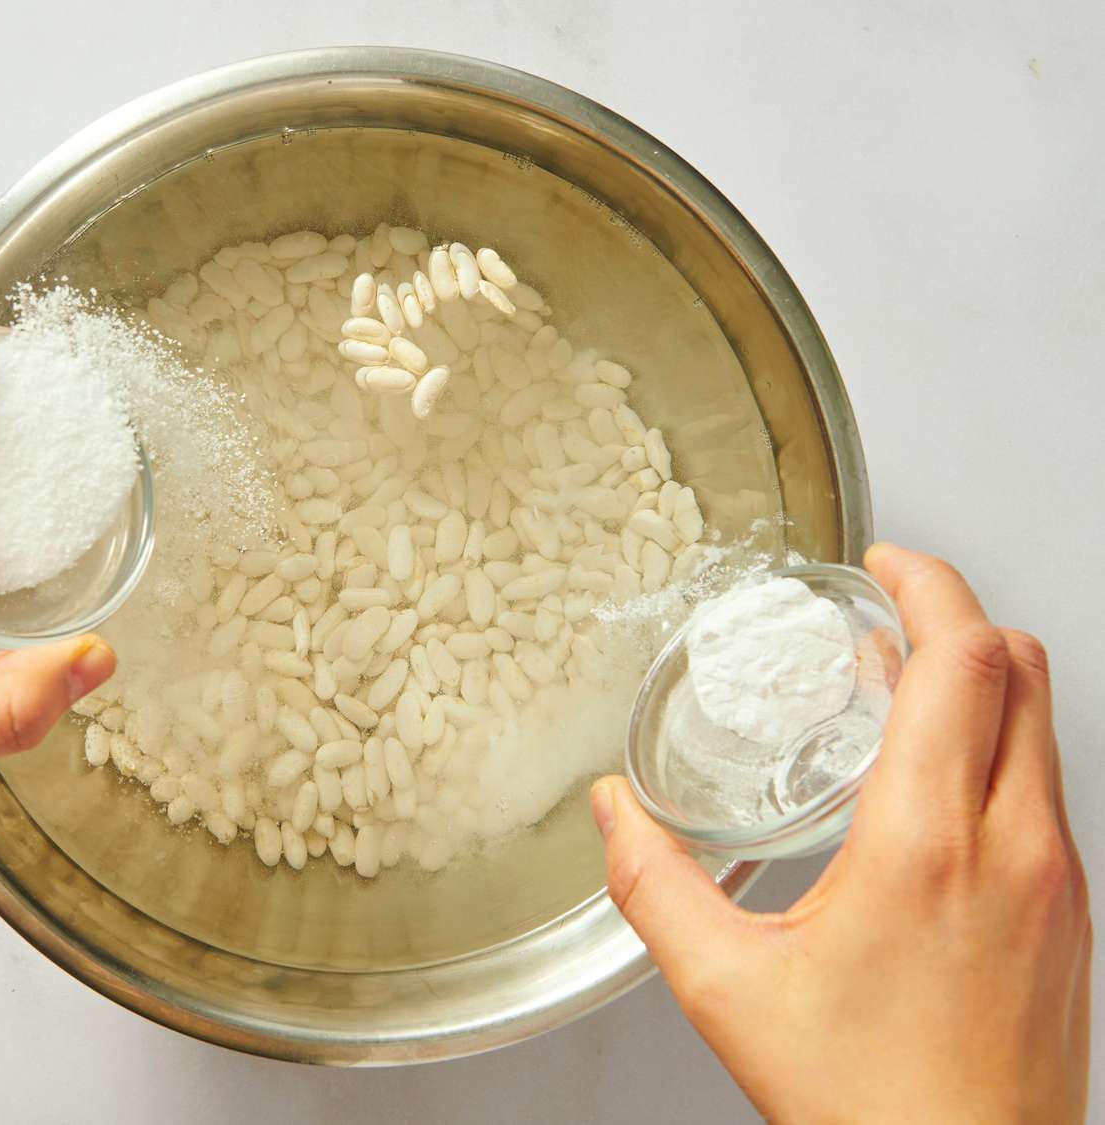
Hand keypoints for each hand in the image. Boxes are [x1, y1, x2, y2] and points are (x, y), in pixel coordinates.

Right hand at [593, 544, 1090, 1122]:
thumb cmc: (876, 1105)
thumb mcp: (730, 989)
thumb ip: (657, 887)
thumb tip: (615, 816)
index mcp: (930, 844)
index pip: (964, 659)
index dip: (928, 585)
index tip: (883, 564)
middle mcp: (1017, 847)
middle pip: (1022, 667)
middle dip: (955, 612)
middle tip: (887, 608)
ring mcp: (1058, 880)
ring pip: (1042, 722)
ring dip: (979, 677)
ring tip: (899, 686)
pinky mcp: (1071, 914)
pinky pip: (1045, 784)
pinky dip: (995, 742)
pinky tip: (930, 783)